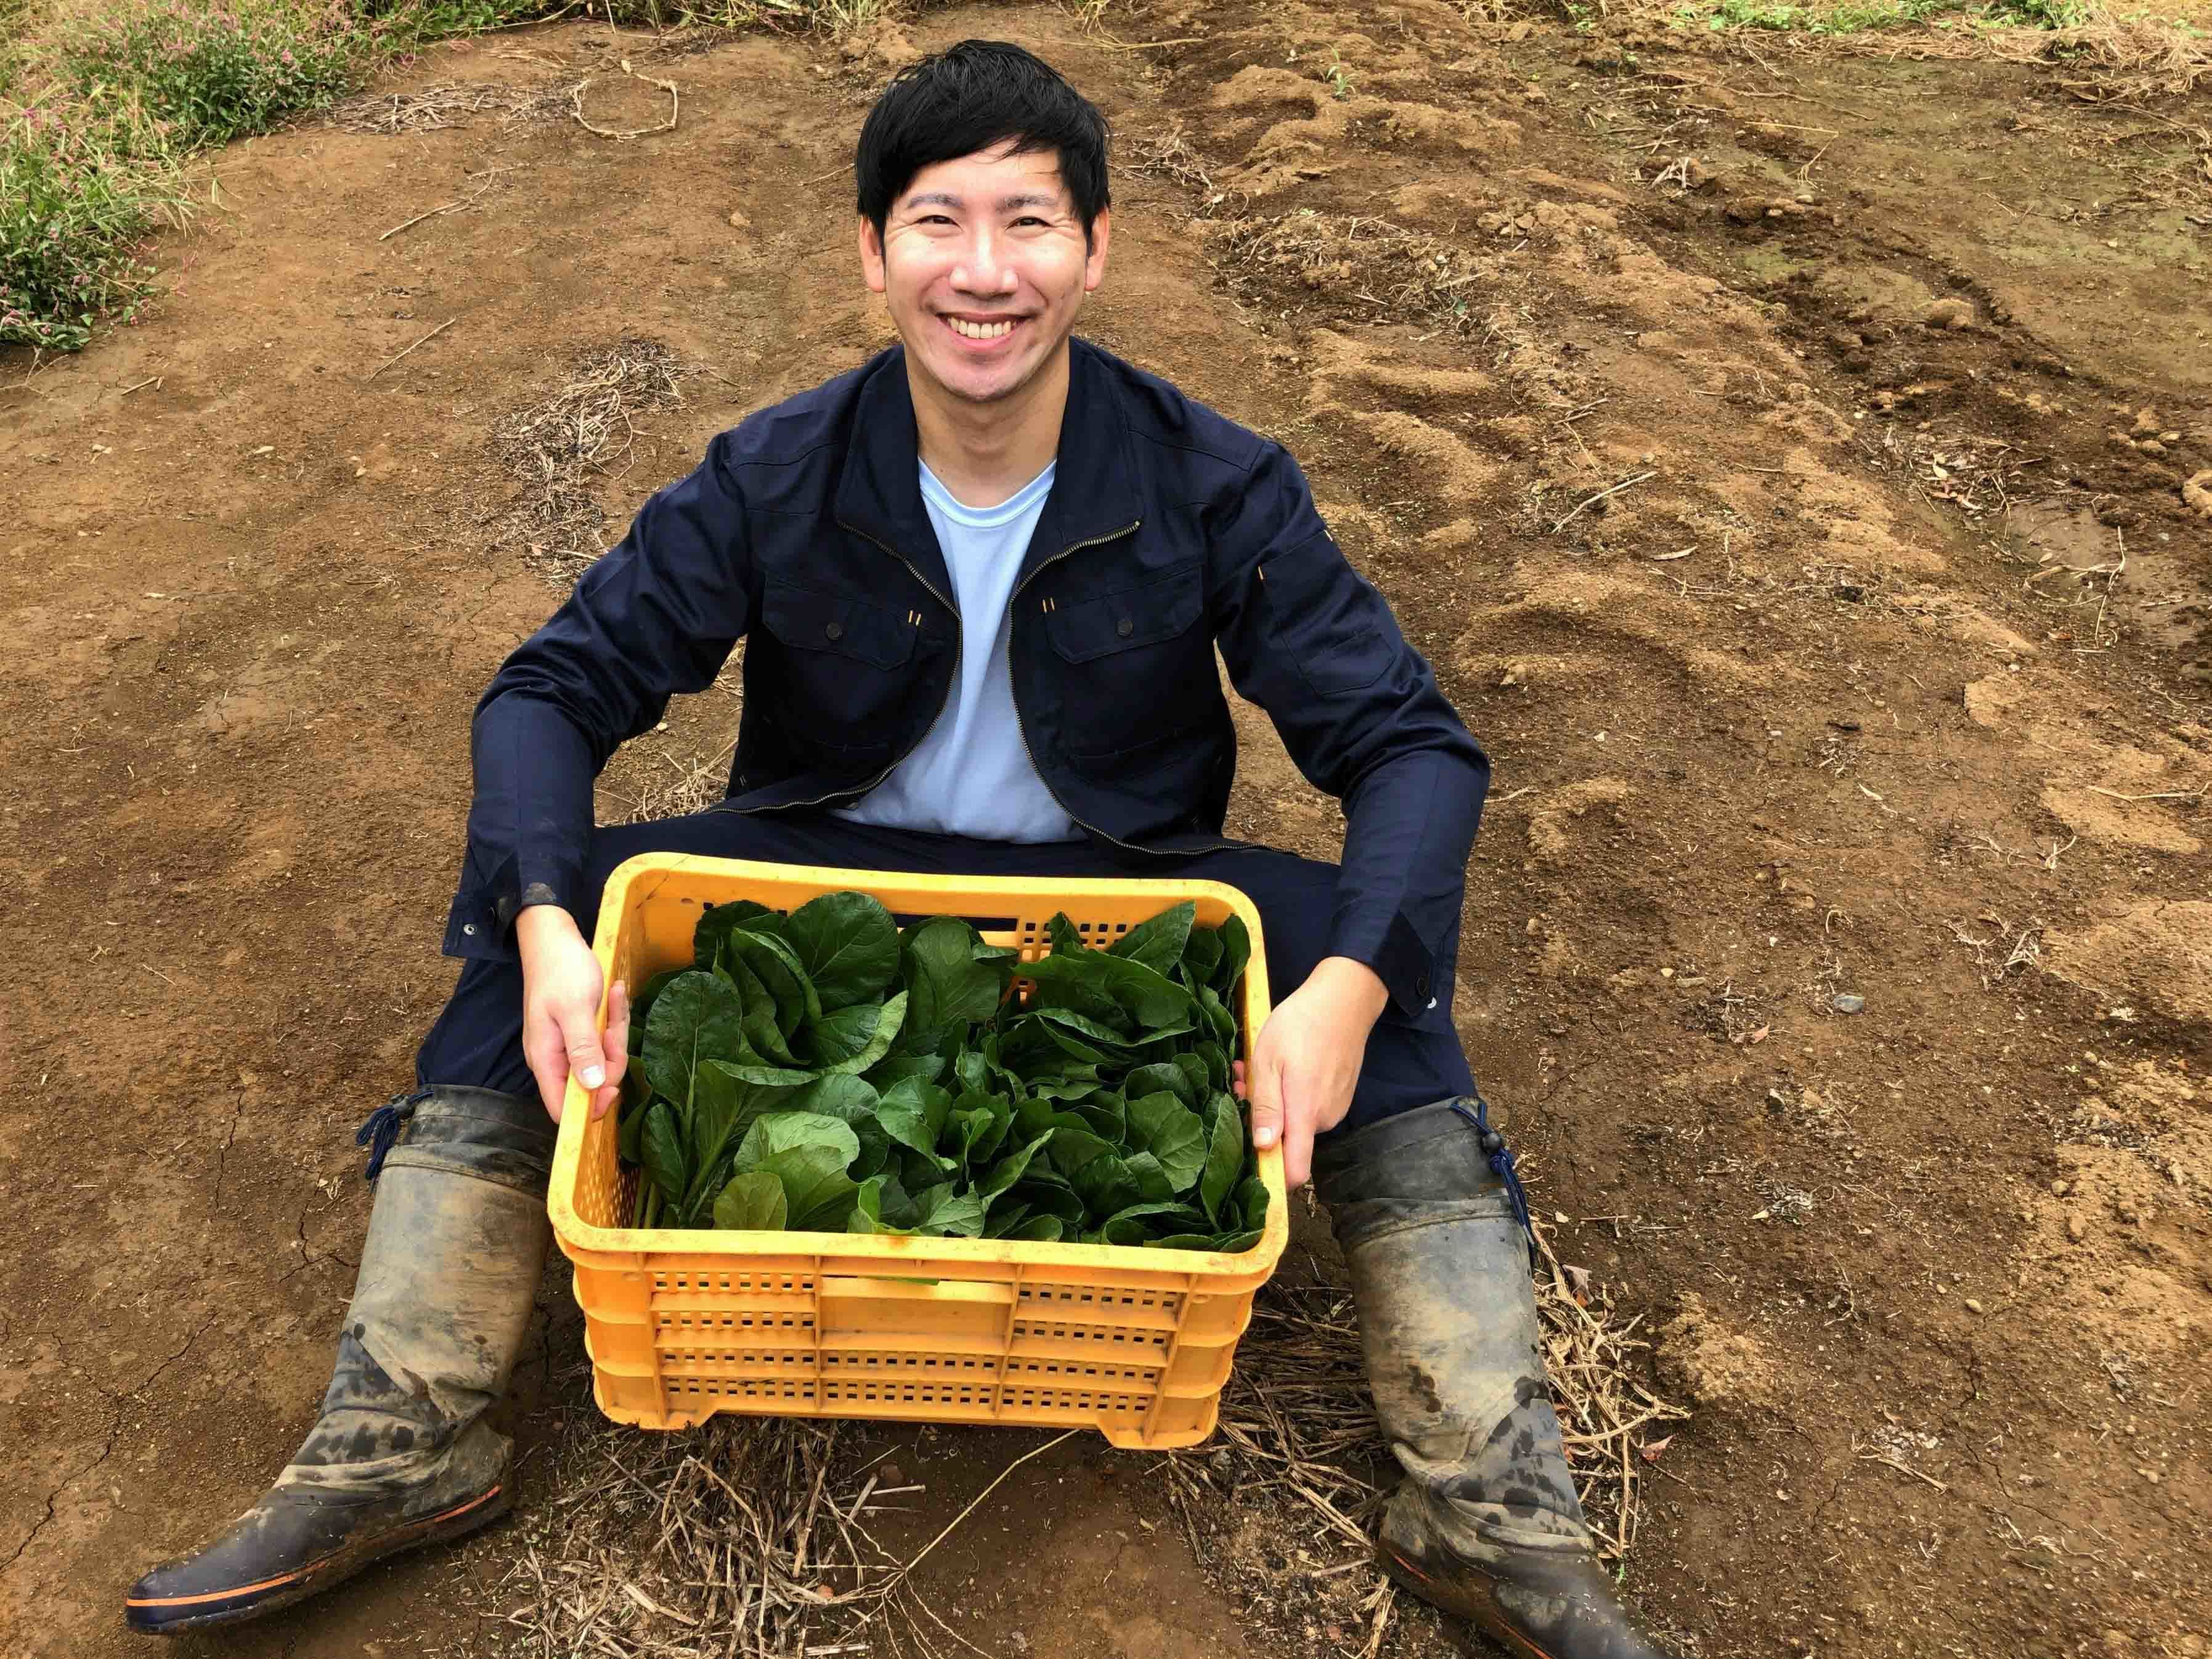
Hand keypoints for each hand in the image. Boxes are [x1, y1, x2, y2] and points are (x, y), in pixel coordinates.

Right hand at [517, 904, 628, 1122]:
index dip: (590, 1107)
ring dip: (615, 1030)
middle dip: (611, 1055)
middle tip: (612, 1023)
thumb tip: (591, 1087)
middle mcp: (556, 1057)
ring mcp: (570, 1043)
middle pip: (593, 1082)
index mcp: (546, 1059)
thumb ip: (582, 1049)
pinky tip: (615, 993)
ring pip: (604, 1057)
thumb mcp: (574, 1009)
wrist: (555, 937)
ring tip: (614, 996)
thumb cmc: (561, 970)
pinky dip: (614, 1017)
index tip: (613, 1087)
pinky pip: (606, 1036)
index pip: (563, 1108)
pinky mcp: (583, 1029)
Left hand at [1231, 956, 1387, 1189]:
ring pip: (1297, 1119)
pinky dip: (1291, 1092)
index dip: (1274, 1177)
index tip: (1250, 1167)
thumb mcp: (1269, 1060)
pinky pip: (1310, 1105)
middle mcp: (1325, 1118)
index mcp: (1305, 1114)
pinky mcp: (1339, 1094)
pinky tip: (1283, 1063)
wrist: (1344, 999)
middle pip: (1289, 1140)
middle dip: (1261, 1118)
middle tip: (1242, 1080)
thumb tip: (1264, 1147)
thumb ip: (1267, 1107)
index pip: (1296, 1170)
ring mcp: (1335, 1106)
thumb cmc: (1301, 1024)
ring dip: (1274, 1100)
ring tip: (1259, 1064)